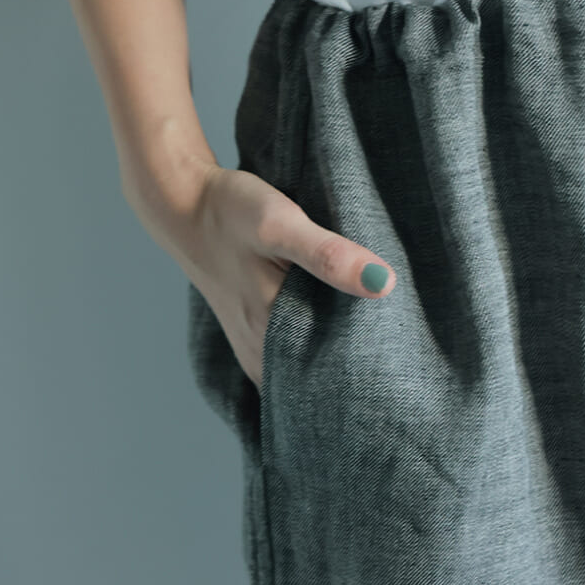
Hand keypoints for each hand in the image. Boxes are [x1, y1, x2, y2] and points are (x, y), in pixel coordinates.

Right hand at [182, 164, 395, 393]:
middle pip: (316, 384)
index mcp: (272, 332)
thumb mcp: (281, 223)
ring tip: (379, 369)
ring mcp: (253, 342)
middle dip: (356, 384)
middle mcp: (260, 348)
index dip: (367, 384)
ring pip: (300, 375)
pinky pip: (288, 358)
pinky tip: (339, 342)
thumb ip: (328, 255)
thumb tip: (384, 283)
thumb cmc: (231, 210)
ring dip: (333, 372)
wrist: (180, 201)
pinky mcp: (252, 329)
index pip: (329, 381)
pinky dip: (312, 356)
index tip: (403, 383)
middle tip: (400, 382)